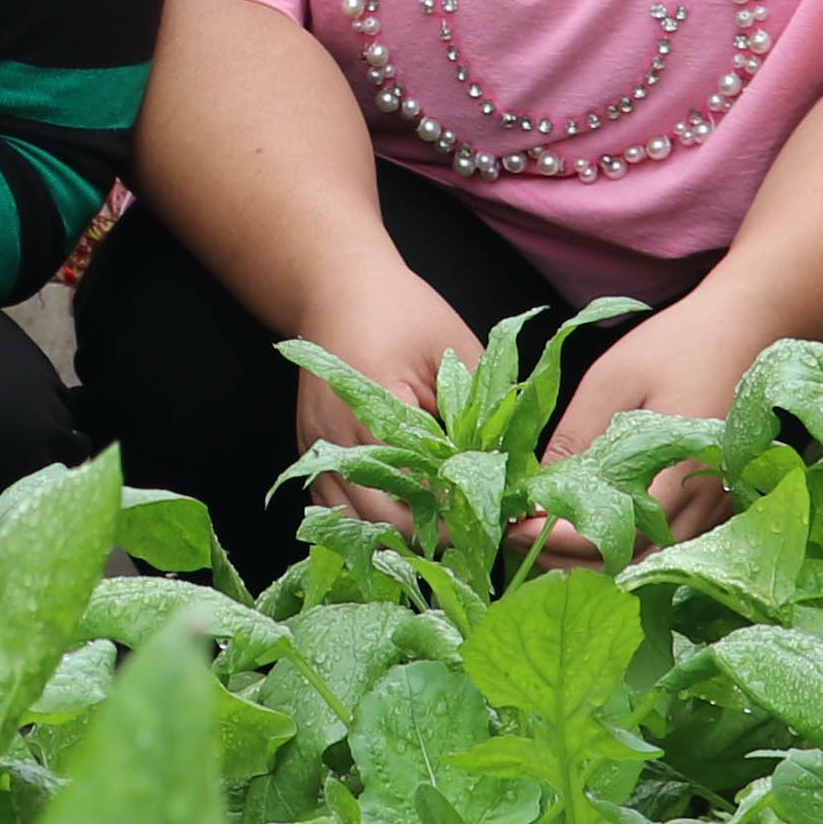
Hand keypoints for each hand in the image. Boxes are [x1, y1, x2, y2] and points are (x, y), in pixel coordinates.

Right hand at [294, 260, 487, 538]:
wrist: (337, 287)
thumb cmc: (402, 310)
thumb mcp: (453, 349)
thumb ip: (480, 407)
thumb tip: (514, 464)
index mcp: (374, 405)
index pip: (413, 484)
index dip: (450, 511)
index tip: (487, 519)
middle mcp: (334, 435)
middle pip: (378, 517)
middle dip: (425, 533)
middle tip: (470, 536)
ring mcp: (315, 447)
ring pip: (349, 522)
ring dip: (391, 534)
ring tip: (438, 535)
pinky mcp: (309, 451)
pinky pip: (331, 506)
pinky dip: (364, 521)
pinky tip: (401, 523)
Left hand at [546, 289, 774, 548]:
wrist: (747, 326)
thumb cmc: (678, 344)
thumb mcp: (612, 380)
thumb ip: (575, 438)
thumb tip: (536, 493)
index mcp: (674, 472)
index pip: (607, 534)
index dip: (553, 539)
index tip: (512, 528)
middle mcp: (701, 502)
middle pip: (627, 564)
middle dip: (568, 560)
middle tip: (521, 539)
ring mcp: (715, 507)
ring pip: (650, 563)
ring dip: (598, 561)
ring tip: (550, 539)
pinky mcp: (718, 503)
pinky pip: (669, 546)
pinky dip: (628, 548)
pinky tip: (595, 530)